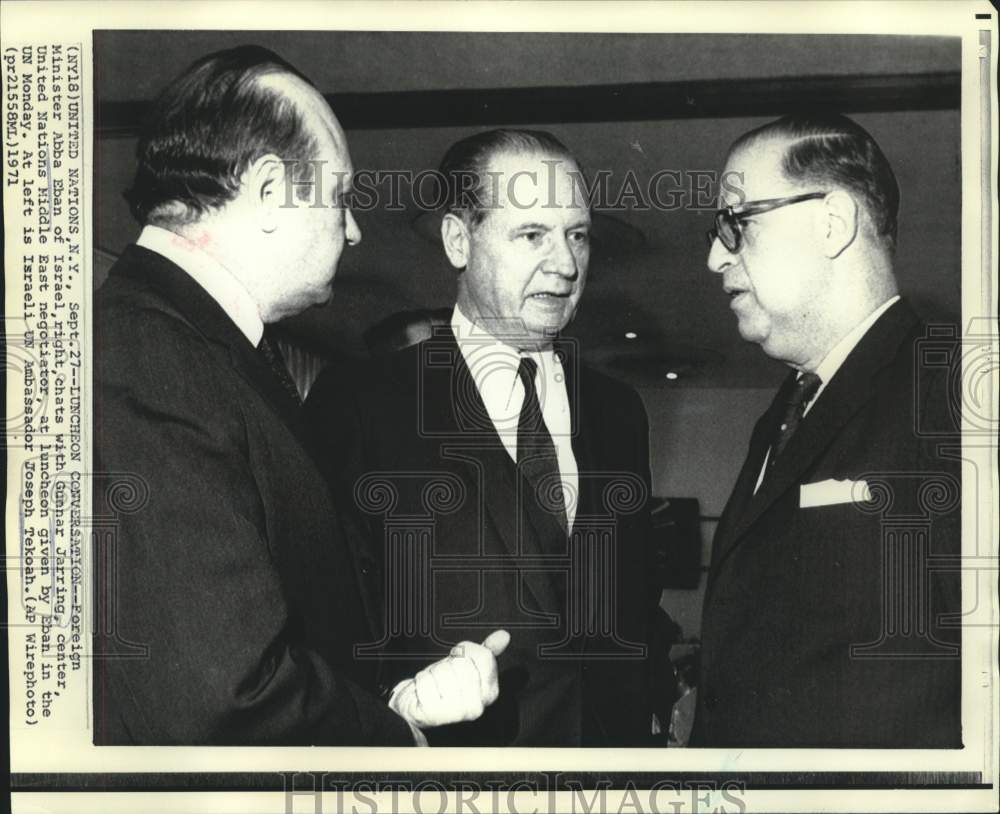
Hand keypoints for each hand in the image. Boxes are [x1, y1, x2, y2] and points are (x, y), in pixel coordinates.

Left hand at [389, 629, 509, 731]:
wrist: (421, 703)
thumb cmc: (445, 682)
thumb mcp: (468, 662)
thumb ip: (488, 649)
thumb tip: (504, 635)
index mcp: (490, 692)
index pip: (484, 657)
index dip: (467, 652)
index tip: (459, 659)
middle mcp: (478, 706)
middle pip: (464, 664)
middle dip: (450, 663)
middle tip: (445, 674)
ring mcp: (459, 712)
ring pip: (445, 672)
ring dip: (434, 672)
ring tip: (436, 683)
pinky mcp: (438, 714)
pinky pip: (428, 683)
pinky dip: (423, 681)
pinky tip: (426, 691)